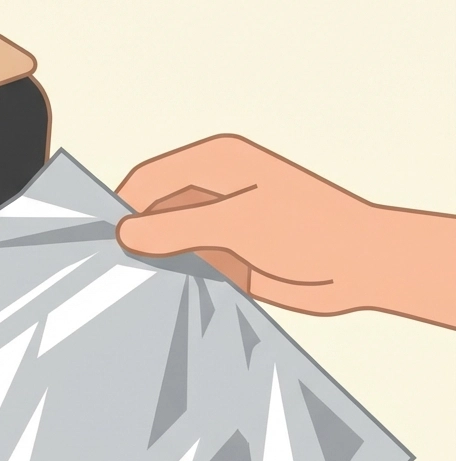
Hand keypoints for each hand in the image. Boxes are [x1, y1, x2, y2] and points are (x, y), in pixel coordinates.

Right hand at [115, 134, 455, 326]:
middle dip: (132, 240)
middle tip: (109, 274)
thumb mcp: (237, 225)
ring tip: (130, 290)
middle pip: (151, 211)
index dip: (120, 211)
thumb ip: (177, 228)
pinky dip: (172, 279)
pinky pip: (185, 265)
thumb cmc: (311, 231)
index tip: (99, 248)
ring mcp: (217, 223)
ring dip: (152, 263)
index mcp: (214, 162)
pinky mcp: (225, 254)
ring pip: (165, 241)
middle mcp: (211, 189)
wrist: (361, 264)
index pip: (146, 181)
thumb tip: (124, 234)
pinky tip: (160, 298)